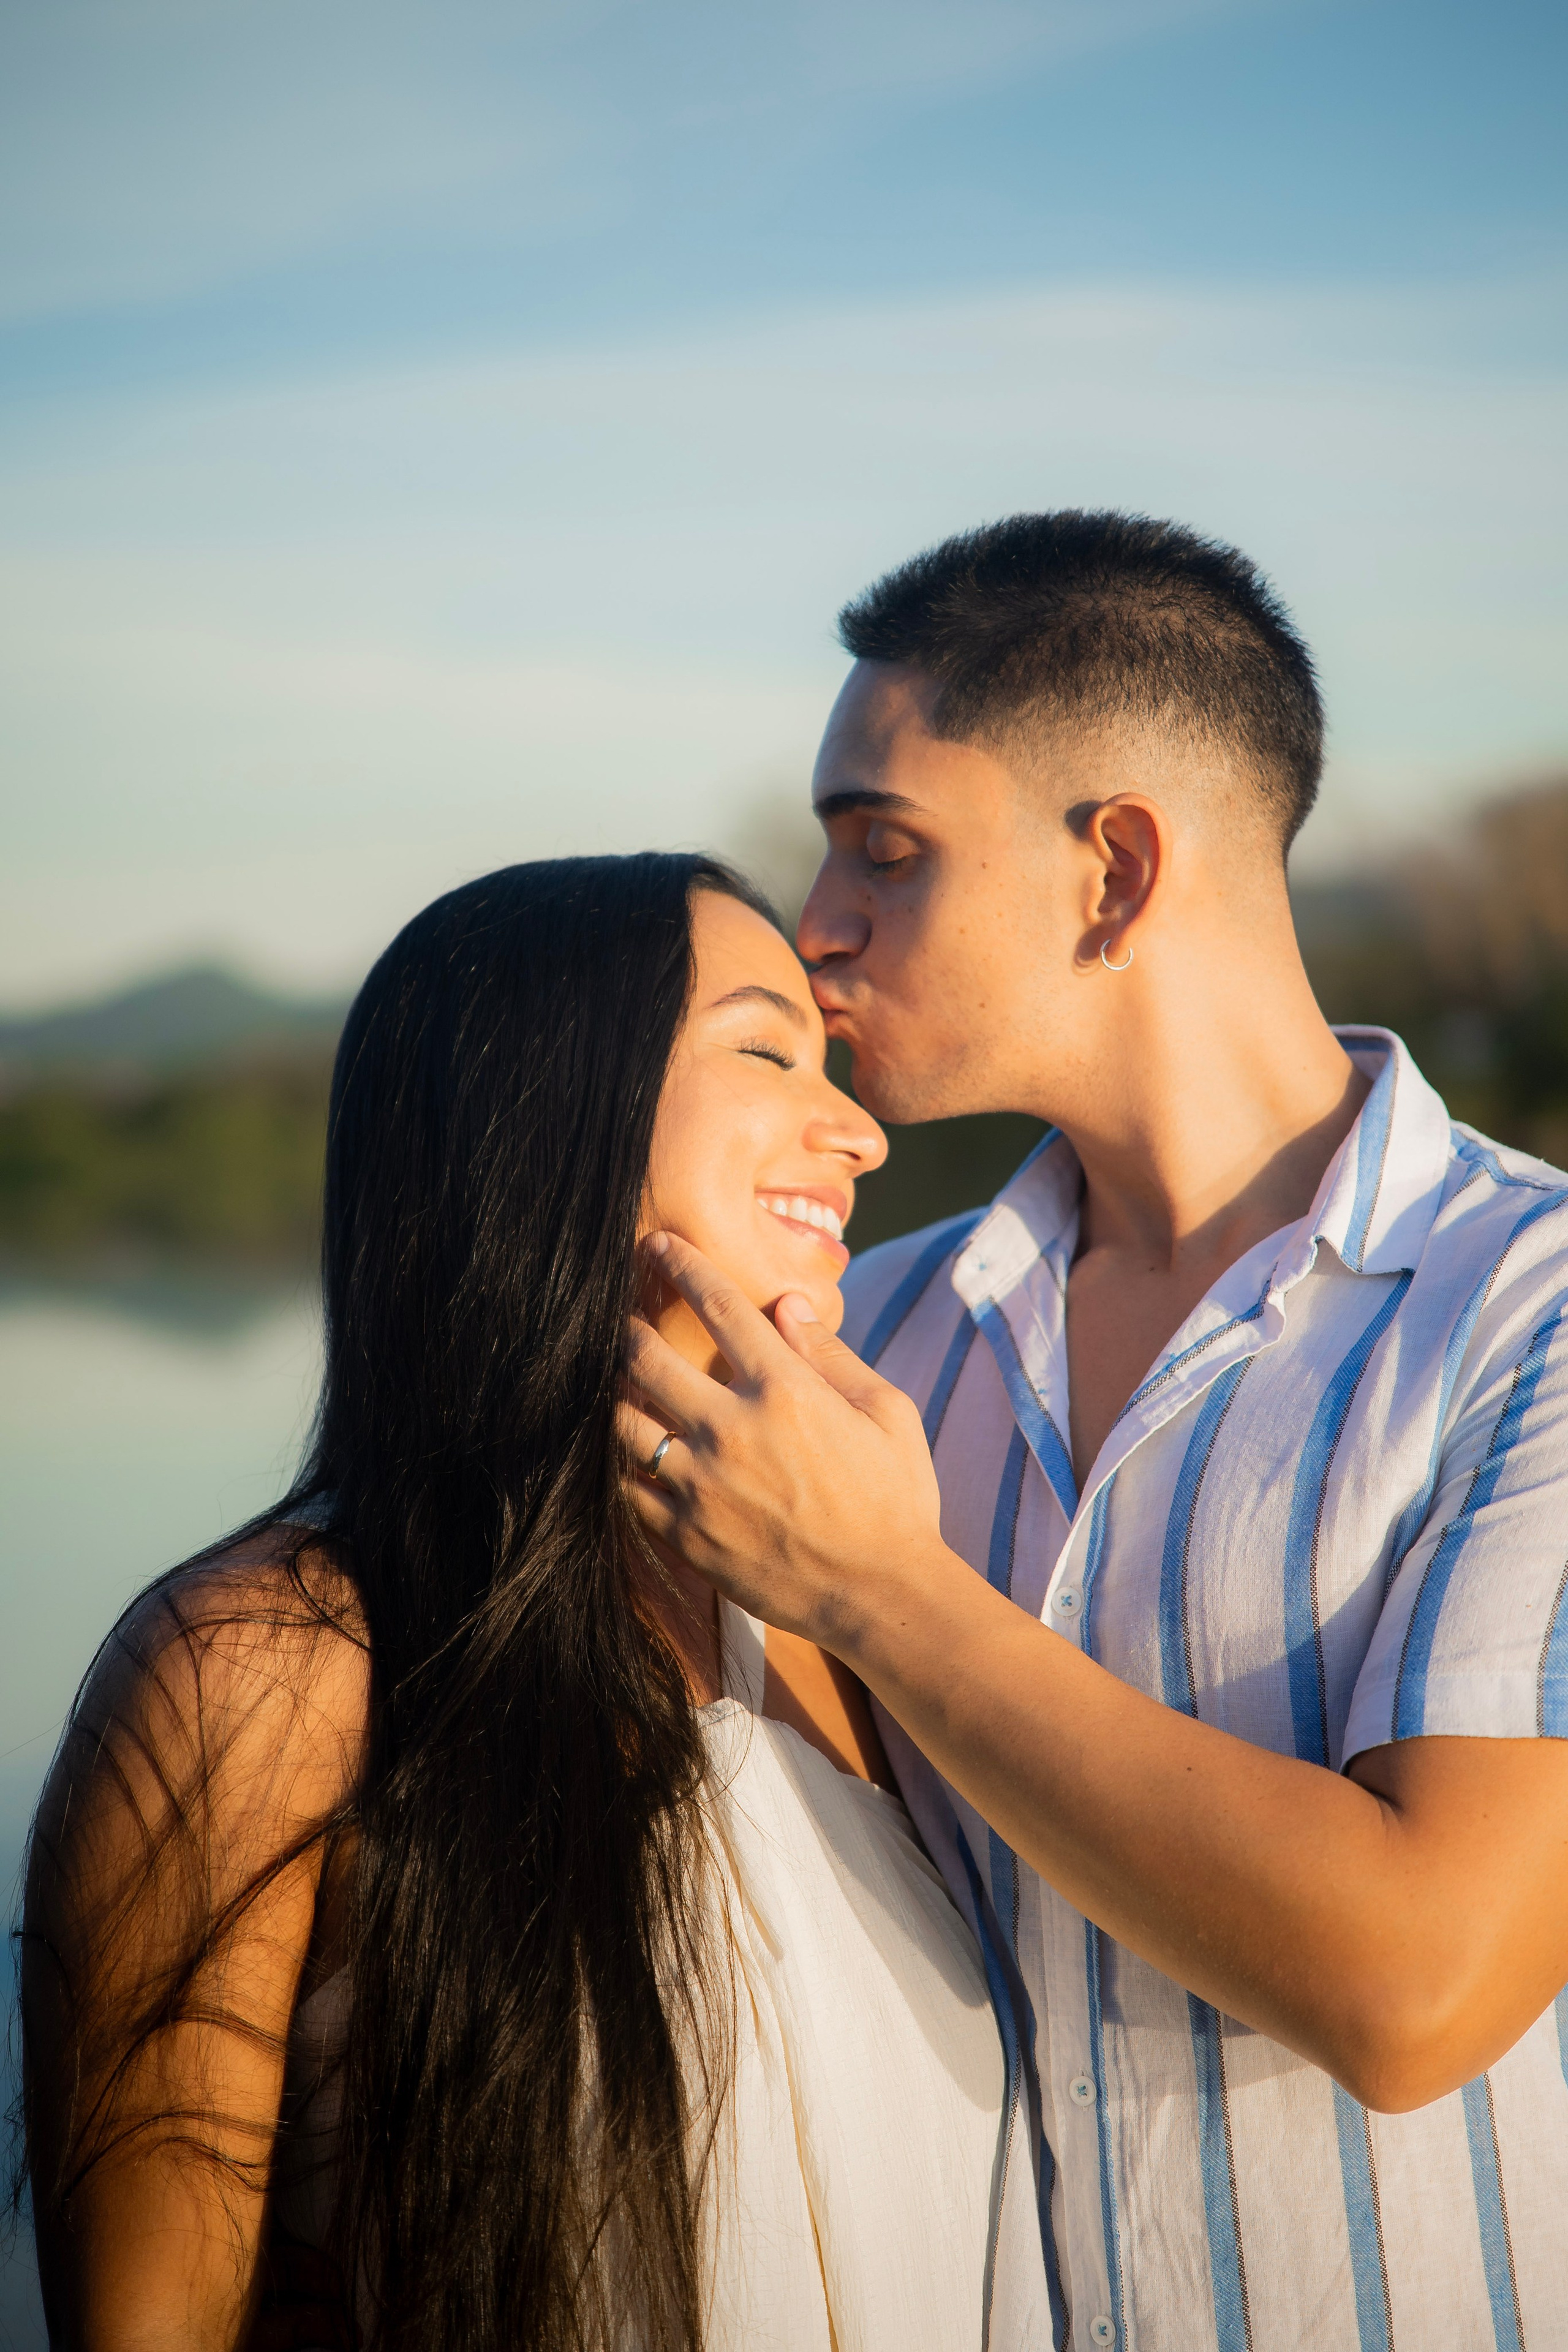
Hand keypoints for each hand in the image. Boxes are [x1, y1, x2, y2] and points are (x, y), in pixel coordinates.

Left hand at [620, 1233, 946, 1650]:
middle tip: (619, 1314)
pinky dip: (620, 1462)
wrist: (882, 1595)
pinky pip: (626, 1488)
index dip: (682, 1265)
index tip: (659, 1245)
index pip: (719, 1306)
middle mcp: (732, 1431)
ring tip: (614, 1381)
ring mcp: (700, 1486)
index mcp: (785, 1391)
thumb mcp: (887, 1413)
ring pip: (622, 1423)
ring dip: (613, 1394)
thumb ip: (831, 1354)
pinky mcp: (685, 1535)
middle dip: (625, 1326)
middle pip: (646, 1359)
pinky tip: (626, 1448)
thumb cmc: (896, 1499)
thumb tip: (787, 1304)